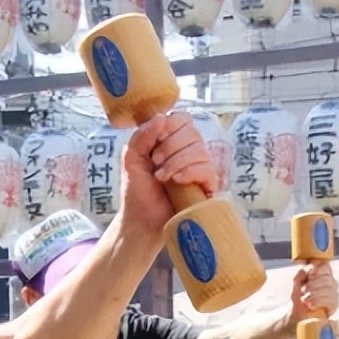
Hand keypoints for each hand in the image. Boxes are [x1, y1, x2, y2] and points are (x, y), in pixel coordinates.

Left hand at [120, 112, 217, 236]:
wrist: (142, 221)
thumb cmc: (137, 191)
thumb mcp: (131, 157)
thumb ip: (142, 135)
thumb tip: (162, 117)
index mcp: (172, 141)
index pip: (183, 119)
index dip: (170, 127)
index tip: (155, 144)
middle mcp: (189, 152)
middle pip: (192, 132)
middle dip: (170, 147)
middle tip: (156, 163)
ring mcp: (200, 169)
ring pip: (200, 151)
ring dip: (177, 162)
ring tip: (162, 178)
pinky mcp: (207, 187)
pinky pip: (208, 169)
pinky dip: (190, 172)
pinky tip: (177, 181)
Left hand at [290, 262, 338, 323]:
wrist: (298, 314)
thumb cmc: (299, 297)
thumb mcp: (296, 284)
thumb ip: (300, 274)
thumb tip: (308, 268)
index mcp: (323, 273)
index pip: (326, 266)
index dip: (318, 269)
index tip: (310, 275)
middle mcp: (332, 282)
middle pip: (327, 278)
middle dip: (314, 284)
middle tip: (304, 291)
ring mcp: (334, 293)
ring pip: (329, 289)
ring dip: (315, 294)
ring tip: (306, 300)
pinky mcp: (334, 304)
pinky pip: (330, 300)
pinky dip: (318, 302)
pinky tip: (311, 305)